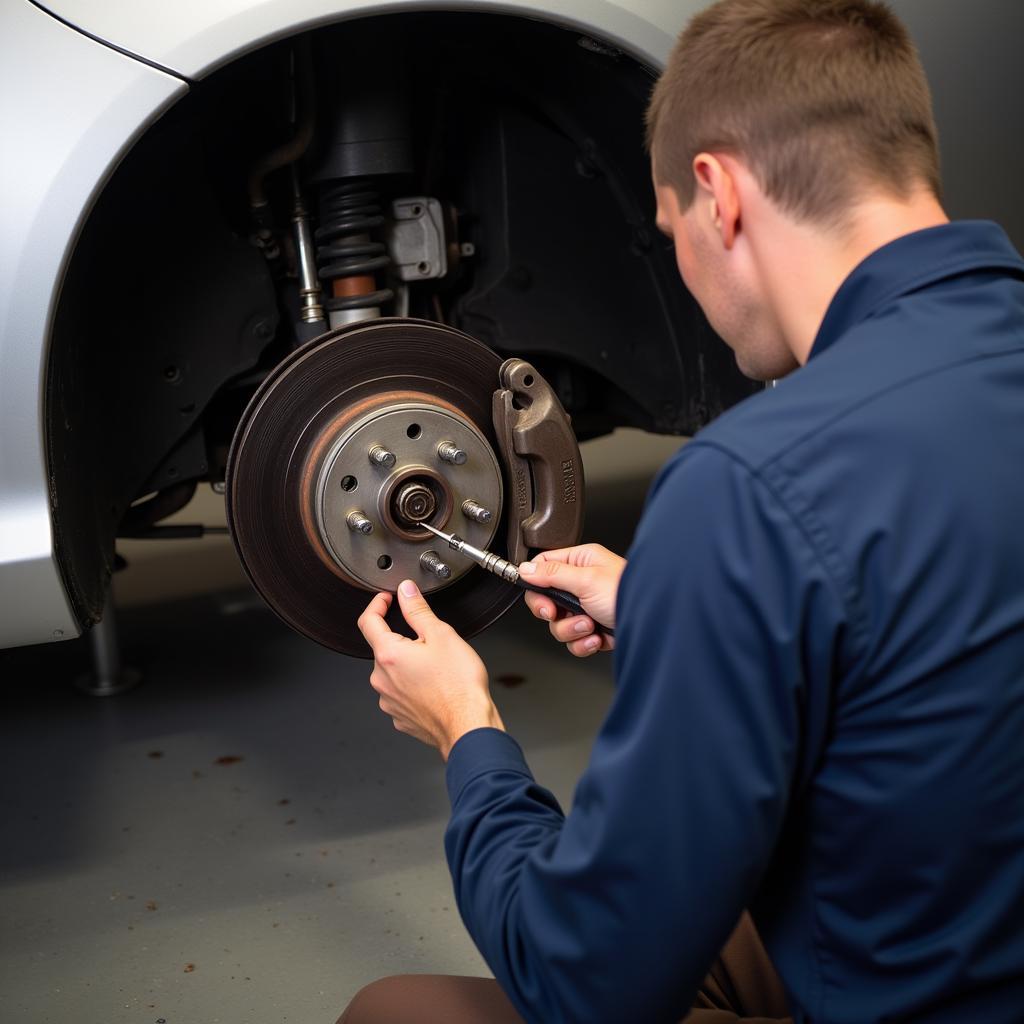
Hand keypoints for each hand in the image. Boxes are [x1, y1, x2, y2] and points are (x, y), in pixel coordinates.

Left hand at [356, 580, 504, 759]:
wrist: (468, 725)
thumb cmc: (459, 685)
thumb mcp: (441, 635)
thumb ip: (418, 609)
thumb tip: (406, 592)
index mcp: (388, 654)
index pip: (368, 621)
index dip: (377, 604)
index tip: (386, 599)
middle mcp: (382, 679)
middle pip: (383, 648)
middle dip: (402, 639)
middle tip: (430, 640)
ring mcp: (389, 701)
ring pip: (393, 672)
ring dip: (408, 664)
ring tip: (437, 667)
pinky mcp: (400, 716)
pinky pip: (401, 693)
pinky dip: (413, 685)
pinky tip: (434, 686)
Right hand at [520, 544, 624, 656]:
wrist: (656, 624)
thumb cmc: (629, 593)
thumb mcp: (586, 580)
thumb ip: (553, 574)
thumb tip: (526, 569)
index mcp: (580, 562)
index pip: (543, 568)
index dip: (537, 587)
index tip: (542, 601)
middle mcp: (582, 583)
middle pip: (547, 601)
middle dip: (556, 614)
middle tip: (560, 614)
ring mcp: (588, 608)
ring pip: (559, 624)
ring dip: (572, 629)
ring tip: (590, 625)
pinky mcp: (594, 630)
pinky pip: (574, 640)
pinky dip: (583, 643)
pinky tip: (598, 638)